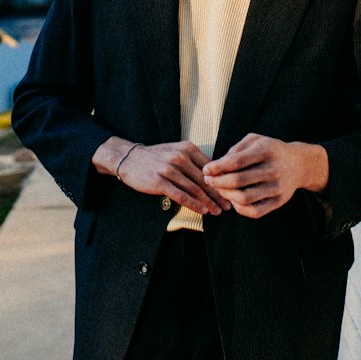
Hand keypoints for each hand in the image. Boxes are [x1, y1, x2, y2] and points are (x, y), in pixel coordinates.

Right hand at [92, 138, 229, 216]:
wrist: (129, 158)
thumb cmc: (156, 157)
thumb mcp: (176, 151)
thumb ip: (194, 161)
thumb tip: (214, 175)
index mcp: (187, 148)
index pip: (210, 167)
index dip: (222, 180)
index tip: (231, 192)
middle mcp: (180, 157)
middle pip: (205, 179)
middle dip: (219, 194)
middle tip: (229, 205)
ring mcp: (169, 169)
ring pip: (195, 189)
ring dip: (208, 202)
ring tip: (218, 211)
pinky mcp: (160, 181)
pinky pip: (181, 195)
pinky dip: (193, 204)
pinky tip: (202, 211)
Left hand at [202, 134, 328, 218]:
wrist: (300, 164)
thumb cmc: (271, 150)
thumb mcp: (255, 140)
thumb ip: (236, 149)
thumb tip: (217, 165)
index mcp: (266, 151)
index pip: (236, 162)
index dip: (217, 167)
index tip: (206, 169)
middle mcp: (273, 170)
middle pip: (238, 181)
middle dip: (218, 182)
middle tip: (208, 180)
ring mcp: (277, 188)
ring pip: (245, 198)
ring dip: (226, 195)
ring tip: (218, 189)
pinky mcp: (278, 202)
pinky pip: (255, 211)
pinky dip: (239, 208)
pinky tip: (233, 199)